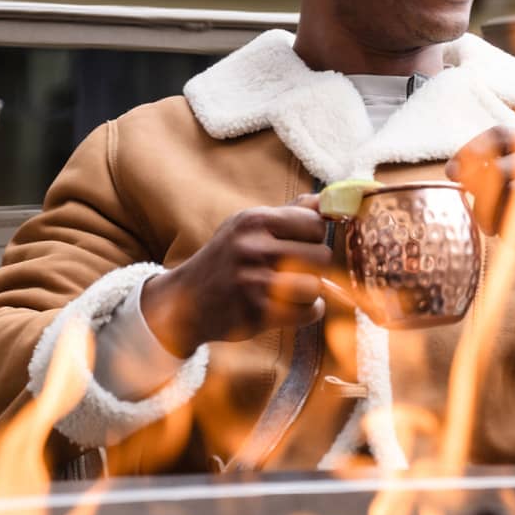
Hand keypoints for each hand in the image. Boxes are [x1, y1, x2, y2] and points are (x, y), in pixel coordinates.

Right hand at [140, 194, 341, 357]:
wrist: (185, 300)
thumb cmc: (226, 258)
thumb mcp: (248, 225)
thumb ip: (291, 212)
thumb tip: (330, 199)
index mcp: (254, 221)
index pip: (315, 224)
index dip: (313, 236)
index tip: (298, 243)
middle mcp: (254, 248)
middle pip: (322, 256)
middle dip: (313, 265)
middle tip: (292, 269)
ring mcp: (255, 283)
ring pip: (317, 286)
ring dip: (309, 291)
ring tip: (289, 288)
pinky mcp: (258, 314)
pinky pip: (310, 311)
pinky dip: (306, 311)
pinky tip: (287, 306)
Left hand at [445, 125, 514, 298]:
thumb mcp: (510, 202)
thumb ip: (487, 185)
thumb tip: (454, 171)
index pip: (499, 134)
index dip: (471, 151)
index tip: (451, 173)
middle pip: (500, 168)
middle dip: (483, 199)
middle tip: (486, 222)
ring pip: (514, 191)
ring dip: (501, 218)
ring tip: (507, 230)